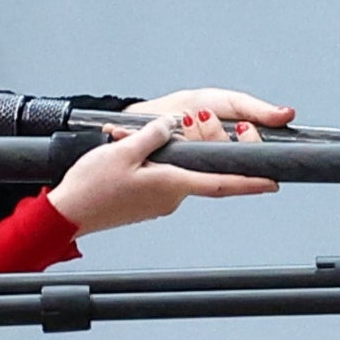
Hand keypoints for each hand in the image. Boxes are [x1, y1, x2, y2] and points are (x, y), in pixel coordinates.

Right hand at [52, 95, 288, 232]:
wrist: (66, 214)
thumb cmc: (91, 186)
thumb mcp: (123, 150)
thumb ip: (154, 135)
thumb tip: (174, 125)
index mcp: (171, 184)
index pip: (220, 184)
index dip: (249, 182)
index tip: (273, 182)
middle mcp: (170, 198)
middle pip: (199, 172)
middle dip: (205, 154)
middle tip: (204, 130)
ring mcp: (158, 203)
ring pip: (179, 175)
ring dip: (177, 158)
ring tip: (150, 144)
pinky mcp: (146, 204)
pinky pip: (163, 181)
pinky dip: (162, 166)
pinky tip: (138, 157)